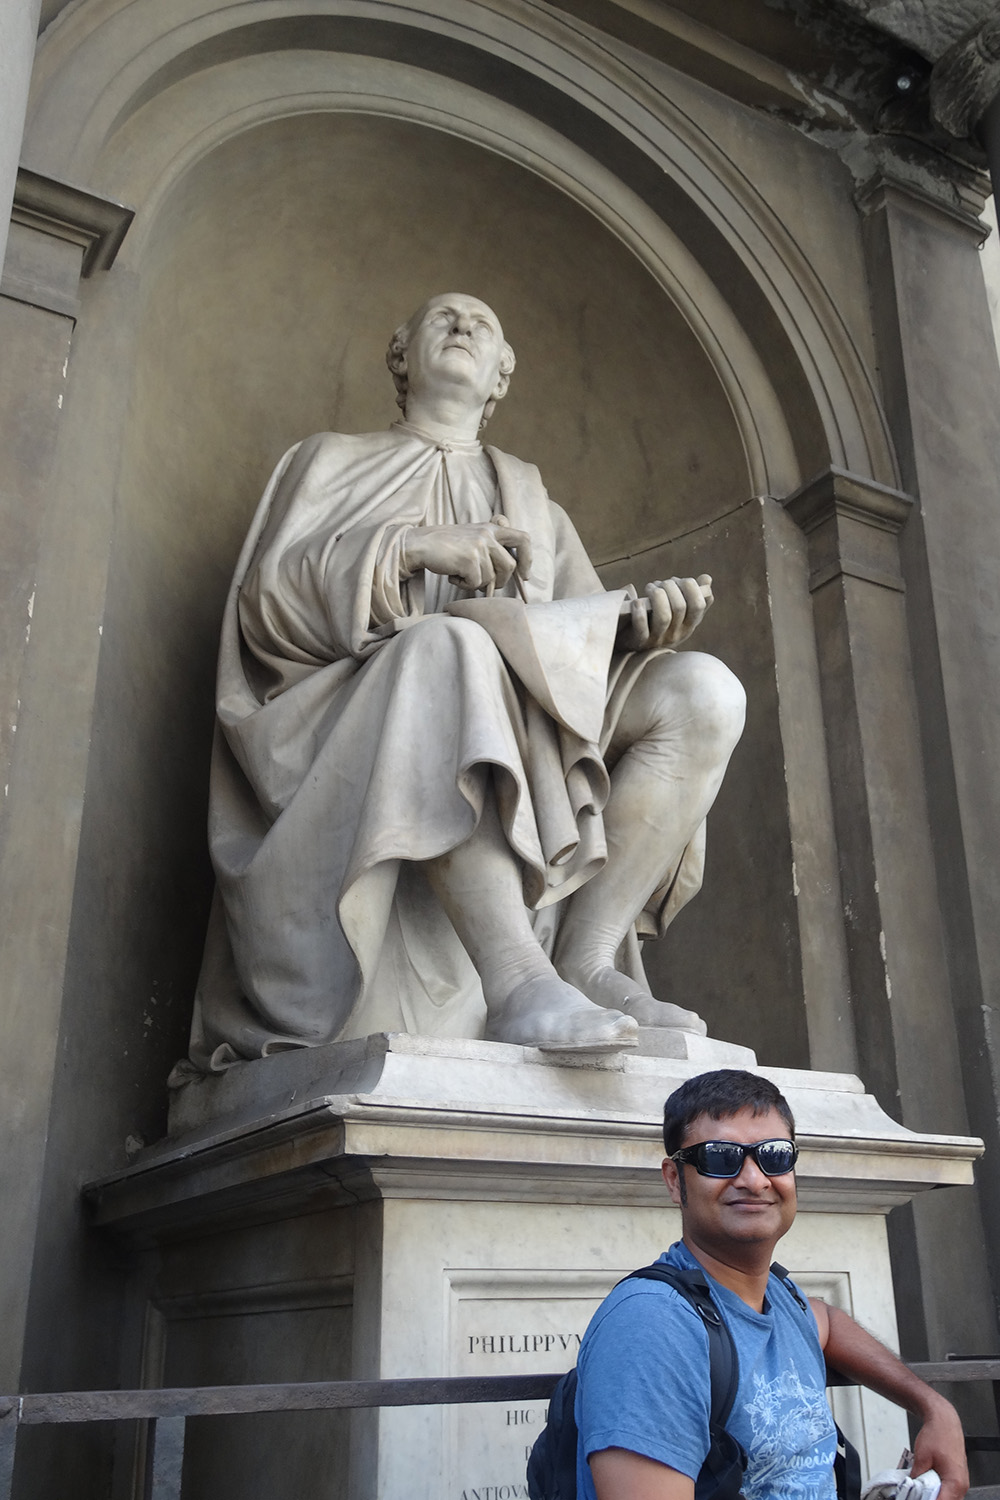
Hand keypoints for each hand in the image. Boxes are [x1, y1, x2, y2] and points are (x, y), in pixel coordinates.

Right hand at [402, 519, 531, 592]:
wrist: (420, 544)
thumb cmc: (446, 546)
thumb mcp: (472, 537)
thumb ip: (491, 545)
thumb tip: (512, 568)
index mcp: (491, 528)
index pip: (523, 539)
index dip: (527, 559)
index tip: (524, 575)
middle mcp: (488, 535)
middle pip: (509, 566)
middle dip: (500, 581)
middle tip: (484, 585)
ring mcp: (479, 546)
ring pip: (491, 578)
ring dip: (477, 583)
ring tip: (461, 574)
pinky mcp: (469, 559)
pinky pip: (476, 582)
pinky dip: (464, 584)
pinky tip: (453, 576)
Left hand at [620, 574, 713, 651]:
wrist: (631, 642)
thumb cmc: (655, 619)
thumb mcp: (678, 610)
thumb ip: (693, 595)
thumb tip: (706, 579)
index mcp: (689, 625)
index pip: (699, 604)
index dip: (691, 587)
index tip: (678, 580)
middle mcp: (676, 634)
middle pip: (680, 607)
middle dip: (670, 587)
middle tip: (660, 583)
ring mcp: (658, 640)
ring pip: (664, 617)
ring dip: (657, 596)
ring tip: (650, 588)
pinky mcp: (640, 642)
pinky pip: (642, 629)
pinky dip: (640, 613)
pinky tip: (637, 601)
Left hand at [910, 1396, 967, 1499]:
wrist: (945, 1421)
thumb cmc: (937, 1435)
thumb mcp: (921, 1457)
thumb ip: (917, 1477)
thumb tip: (912, 1488)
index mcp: (955, 1482)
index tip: (916, 1497)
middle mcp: (962, 1485)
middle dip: (931, 1499)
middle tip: (916, 1492)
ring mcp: (962, 1483)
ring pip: (948, 1498)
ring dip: (935, 1495)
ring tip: (921, 1488)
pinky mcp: (958, 1478)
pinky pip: (949, 1491)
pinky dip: (939, 1490)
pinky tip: (928, 1484)